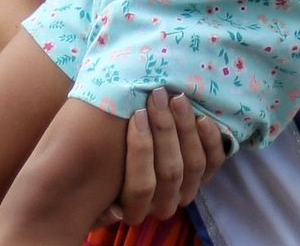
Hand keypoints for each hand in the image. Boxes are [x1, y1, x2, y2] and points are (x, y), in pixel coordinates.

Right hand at [97, 90, 226, 225]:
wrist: (137, 139)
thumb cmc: (108, 146)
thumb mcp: (98, 153)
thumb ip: (96, 153)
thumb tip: (85, 145)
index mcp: (132, 204)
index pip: (140, 187)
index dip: (141, 151)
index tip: (136, 115)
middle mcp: (161, 201)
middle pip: (170, 172)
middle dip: (164, 129)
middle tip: (158, 95)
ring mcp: (185, 188)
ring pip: (193, 165)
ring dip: (185, 128)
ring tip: (176, 98)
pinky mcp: (204, 173)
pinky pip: (213, 162)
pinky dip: (210, 139)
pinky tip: (202, 117)